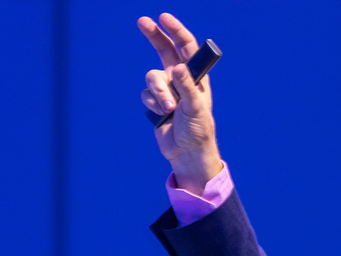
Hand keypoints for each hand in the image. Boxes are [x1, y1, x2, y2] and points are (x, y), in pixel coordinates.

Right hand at [138, 13, 222, 193]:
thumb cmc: (198, 130)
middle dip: (154, 35)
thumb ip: (186, 87)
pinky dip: (153, 103)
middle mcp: (180, 79)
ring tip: (169, 108)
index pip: (186, 48)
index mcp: (196, 77)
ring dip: (159, 92)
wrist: (186, 152)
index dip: (176, 31)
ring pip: (152, 76)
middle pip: (164, 50)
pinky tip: (162, 115)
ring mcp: (167, 89)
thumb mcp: (196, 108)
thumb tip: (177, 67)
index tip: (164, 18)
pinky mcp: (155, 101)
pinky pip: (146, 93)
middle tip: (142, 21)